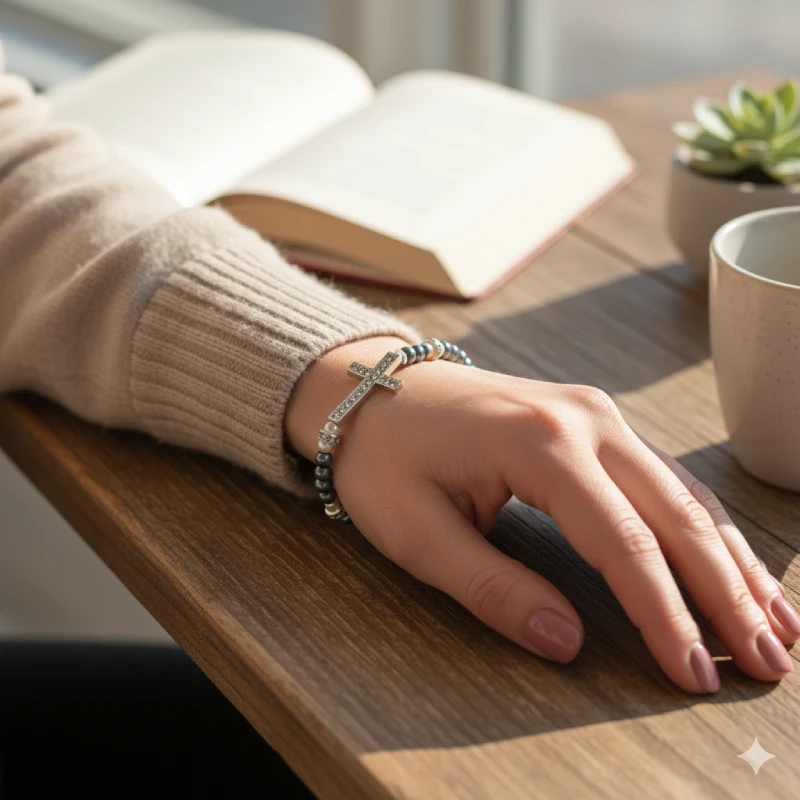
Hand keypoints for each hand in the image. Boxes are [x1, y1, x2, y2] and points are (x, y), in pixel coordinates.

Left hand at [285, 335, 798, 692]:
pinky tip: (731, 562)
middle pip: (677, 516)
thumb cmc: (385, 459)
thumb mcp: (418, 533)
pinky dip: (702, 525)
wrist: (371, 390)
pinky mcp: (593, 420)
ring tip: (775, 624)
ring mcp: (595, 413)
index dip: (665, 615)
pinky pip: (663, 477)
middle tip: (768, 664)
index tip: (695, 674)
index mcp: (541, 445)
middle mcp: (586, 420)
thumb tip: (566, 642)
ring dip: (731, 560)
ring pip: (684, 493)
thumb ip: (492, 589)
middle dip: (726, 594)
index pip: (625, 543)